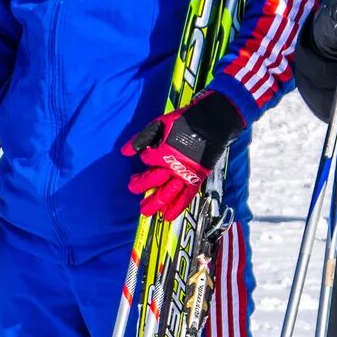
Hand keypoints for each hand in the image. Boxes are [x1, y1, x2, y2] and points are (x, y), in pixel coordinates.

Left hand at [122, 89, 243, 222]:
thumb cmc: (185, 121)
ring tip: (145, 212)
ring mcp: (185, 173)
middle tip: (133, 189)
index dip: (144, 160)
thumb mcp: (160, 124)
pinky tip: (168, 216)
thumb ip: (141, 138)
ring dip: (155, 203)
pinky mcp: (196, 178)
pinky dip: (178, 206)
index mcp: (163, 151)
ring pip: (167, 193)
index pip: (147, 160)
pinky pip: (186, 196)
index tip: (145, 157)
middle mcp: (173, 165)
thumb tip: (124, 152)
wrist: (213, 122)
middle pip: (153, 181)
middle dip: (141, 185)